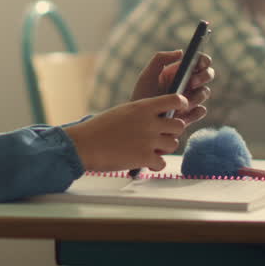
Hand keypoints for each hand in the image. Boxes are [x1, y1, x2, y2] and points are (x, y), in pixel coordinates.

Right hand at [64, 94, 187, 171]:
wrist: (83, 145)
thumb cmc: (98, 129)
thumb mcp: (122, 112)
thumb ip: (142, 114)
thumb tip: (158, 119)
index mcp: (143, 107)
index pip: (175, 100)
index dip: (181, 105)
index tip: (179, 109)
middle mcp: (149, 122)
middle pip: (179, 126)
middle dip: (172, 132)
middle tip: (160, 136)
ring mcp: (149, 140)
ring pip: (173, 144)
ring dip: (164, 149)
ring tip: (149, 150)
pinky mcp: (145, 158)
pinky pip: (162, 163)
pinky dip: (155, 165)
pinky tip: (145, 162)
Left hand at [129, 49, 213, 125]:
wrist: (139, 120)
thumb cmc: (142, 95)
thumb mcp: (148, 75)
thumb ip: (160, 59)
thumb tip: (181, 52)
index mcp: (181, 71)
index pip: (199, 61)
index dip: (204, 60)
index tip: (200, 63)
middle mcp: (189, 83)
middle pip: (207, 75)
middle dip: (203, 76)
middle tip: (191, 82)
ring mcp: (192, 99)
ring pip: (205, 92)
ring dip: (197, 95)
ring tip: (182, 100)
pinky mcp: (191, 114)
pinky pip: (201, 111)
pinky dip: (196, 111)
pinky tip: (185, 113)